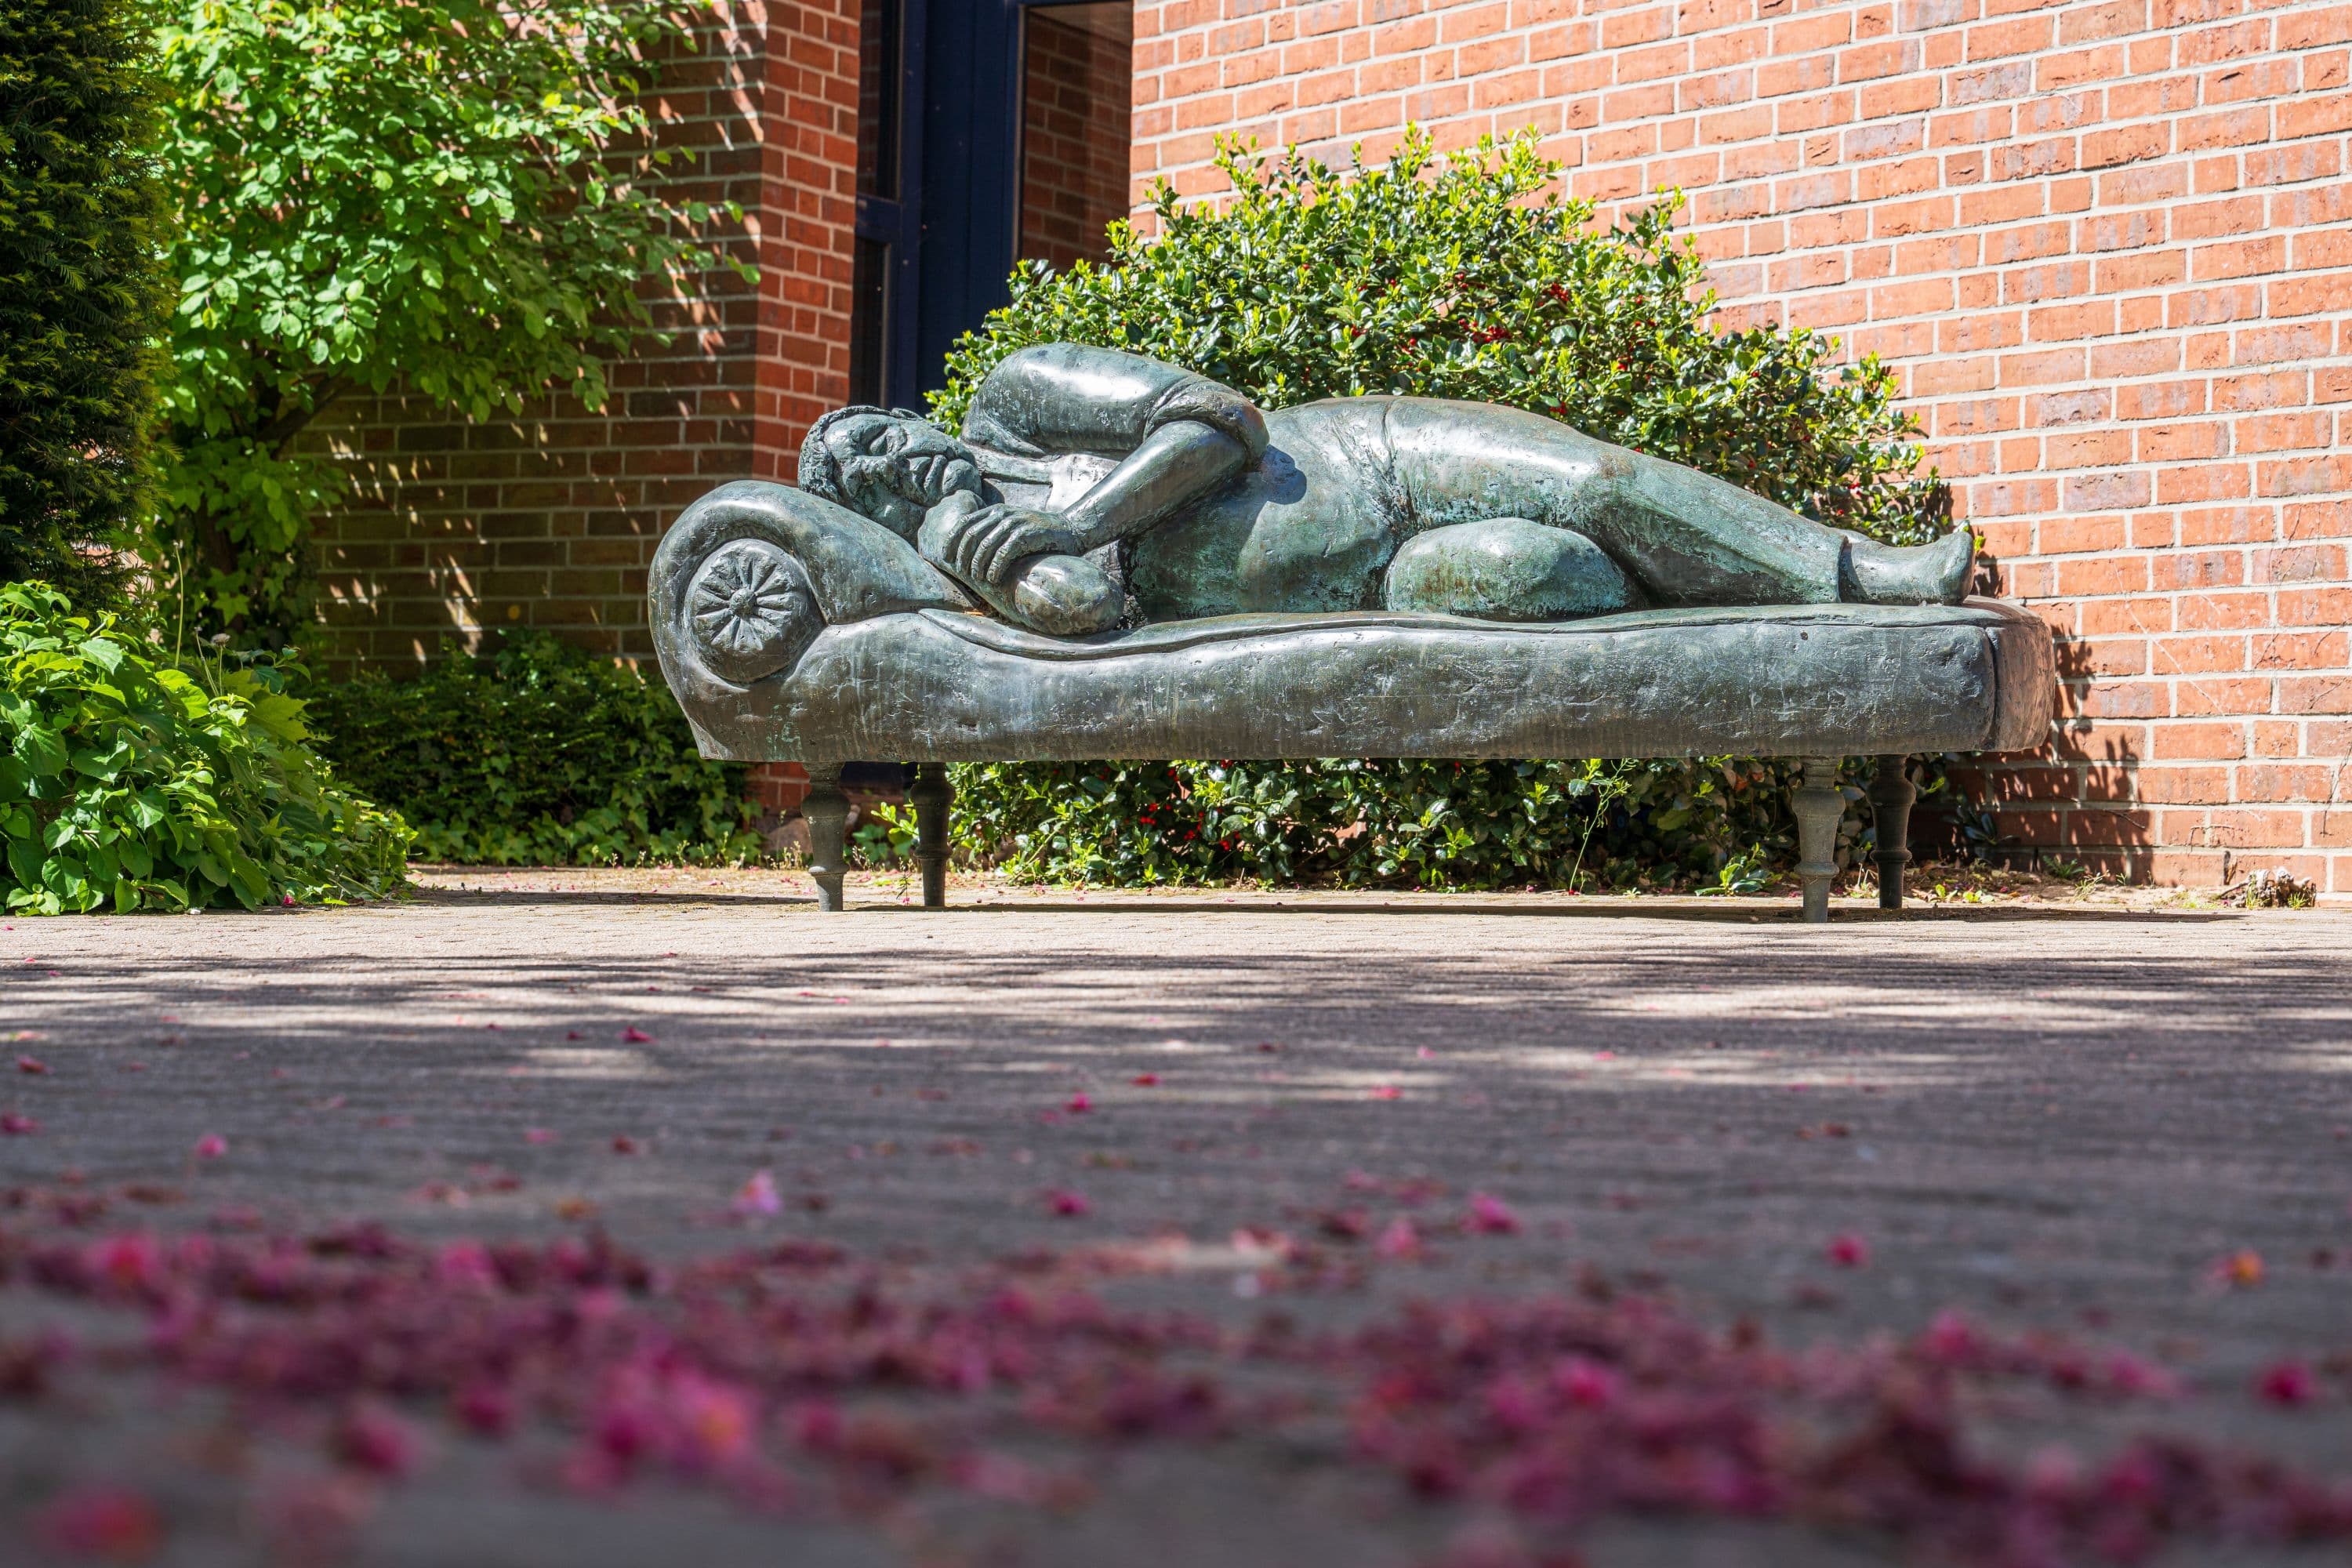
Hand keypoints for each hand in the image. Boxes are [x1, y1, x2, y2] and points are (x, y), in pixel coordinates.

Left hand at [936, 503, 1083, 587]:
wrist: (1070, 530)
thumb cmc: (1039, 535)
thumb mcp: (1013, 528)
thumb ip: (994, 533)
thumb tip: (969, 553)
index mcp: (995, 511)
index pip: (964, 523)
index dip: (951, 540)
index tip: (944, 558)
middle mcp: (1003, 514)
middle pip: (972, 535)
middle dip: (963, 556)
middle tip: (963, 574)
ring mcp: (1015, 522)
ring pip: (986, 544)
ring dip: (979, 564)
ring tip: (978, 579)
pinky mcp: (1027, 533)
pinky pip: (1004, 551)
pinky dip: (995, 566)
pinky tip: (993, 578)